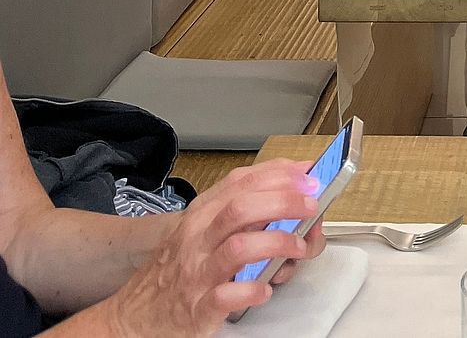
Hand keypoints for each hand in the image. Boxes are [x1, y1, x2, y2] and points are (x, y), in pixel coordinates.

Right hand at [107, 160, 321, 335]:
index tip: (307, 173)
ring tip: (298, 248)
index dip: (278, 175)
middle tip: (312, 205)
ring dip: (277, 244)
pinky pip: (227, 295)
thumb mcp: (200, 229)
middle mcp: (198, 238)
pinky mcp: (198, 308)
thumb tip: (286, 191)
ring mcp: (198, 273)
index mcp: (201, 214)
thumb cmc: (175, 269)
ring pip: (239, 247)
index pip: (241, 182)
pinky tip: (266, 288)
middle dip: (283, 201)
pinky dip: (252, 290)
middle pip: (242, 208)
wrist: (133, 316)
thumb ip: (238, 210)